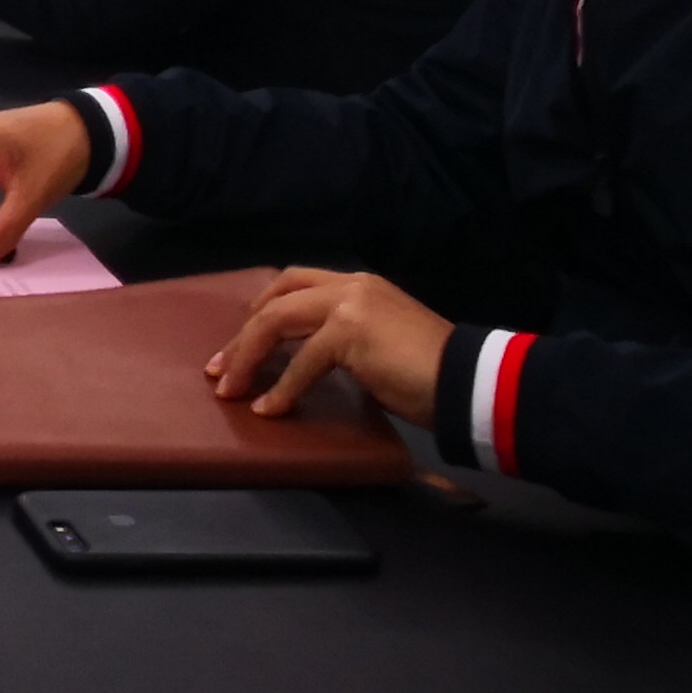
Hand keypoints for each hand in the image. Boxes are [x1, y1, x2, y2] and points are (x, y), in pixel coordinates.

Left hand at [207, 267, 452, 426]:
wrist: (472, 381)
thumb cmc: (434, 372)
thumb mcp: (381, 344)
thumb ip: (347, 340)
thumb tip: (312, 360)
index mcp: (360, 284)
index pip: (295, 283)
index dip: (262, 307)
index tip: (240, 336)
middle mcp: (351, 285)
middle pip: (276, 302)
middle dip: (243, 336)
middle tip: (220, 368)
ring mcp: (349, 305)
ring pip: (276, 323)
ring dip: (247, 358)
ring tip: (229, 389)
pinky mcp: (350, 332)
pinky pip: (301, 363)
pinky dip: (281, 389)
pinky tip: (269, 409)